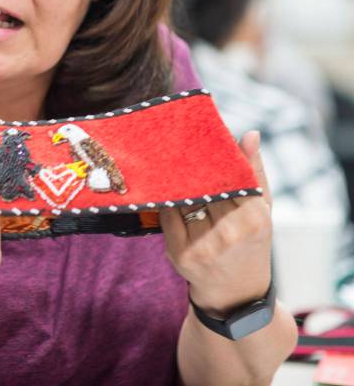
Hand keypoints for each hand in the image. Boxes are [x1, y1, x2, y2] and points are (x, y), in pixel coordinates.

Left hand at [161, 131, 272, 314]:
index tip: (199, 137)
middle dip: (190, 165)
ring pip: (181, 199)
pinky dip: (165, 201)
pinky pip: (166, 215)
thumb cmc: (250, 243)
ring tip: (167, 162)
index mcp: (254, 218)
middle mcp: (229, 233)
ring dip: (174, 181)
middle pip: (202, 186)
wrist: (236, 293)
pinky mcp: (180, 254)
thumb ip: (255, 172)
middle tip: (175, 142)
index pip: (228, 177)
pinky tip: (163, 190)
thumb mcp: (262, 210)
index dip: (212, 156)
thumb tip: (249, 134)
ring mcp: (203, 245)